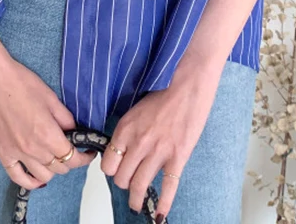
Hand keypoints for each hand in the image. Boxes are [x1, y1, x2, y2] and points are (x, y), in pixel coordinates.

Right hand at [0, 46, 96, 188]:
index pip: (72, 158)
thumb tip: (75, 131)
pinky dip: (30, 181)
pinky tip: (36, 176)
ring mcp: (16, 153)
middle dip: (70, 160)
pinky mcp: (2, 153)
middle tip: (71, 150)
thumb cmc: (21, 83)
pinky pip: (18, 178)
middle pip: (59, 168)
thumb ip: (65, 118)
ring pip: (42, 176)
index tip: (88, 152)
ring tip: (54, 158)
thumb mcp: (51, 98)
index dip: (84, 158)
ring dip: (52, 170)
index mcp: (48, 134)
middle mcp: (33, 149)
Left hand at [100, 55, 222, 218]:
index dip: (111, 170)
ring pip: (139, 186)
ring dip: (136, 200)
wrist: (187, 85)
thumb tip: (122, 150)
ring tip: (137, 204)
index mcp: (125, 129)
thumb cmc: (163, 92)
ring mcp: (158, 152)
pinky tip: (160, 215)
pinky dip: (164, 203)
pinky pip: (168, 187)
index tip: (117, 170)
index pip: (108, 163)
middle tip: (129, 184)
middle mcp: (138, 143)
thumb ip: (127, 131)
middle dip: (124, 184)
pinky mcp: (177, 157)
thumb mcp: (135, 109)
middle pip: (121, 178)